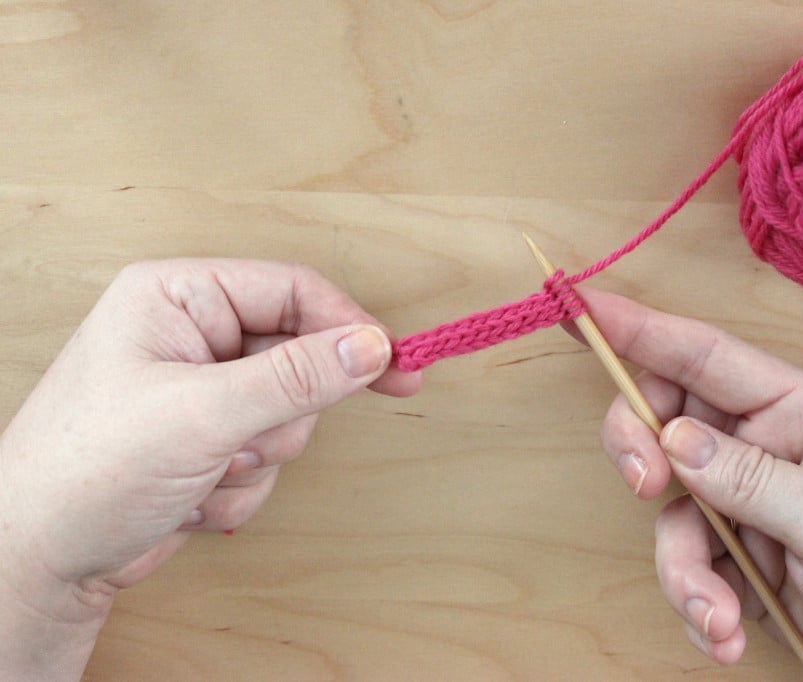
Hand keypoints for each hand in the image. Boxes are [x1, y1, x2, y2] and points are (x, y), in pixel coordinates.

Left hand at [0, 259, 421, 679]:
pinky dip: (240, 485)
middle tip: (246, 439)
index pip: (292, 291)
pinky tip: (189, 495)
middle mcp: (192, 334)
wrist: (41, 559)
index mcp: (178, 297)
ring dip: (257, 456)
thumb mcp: (202, 414)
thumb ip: (296, 377)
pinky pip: (268, 456)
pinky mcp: (208, 439)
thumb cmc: (87, 469)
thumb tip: (371, 347)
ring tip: (201, 469)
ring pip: (289, 414)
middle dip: (279, 414)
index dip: (348, 327)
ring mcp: (202, 390)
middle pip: (299, 356)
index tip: (396, 365)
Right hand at [585, 289, 802, 680]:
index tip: (580, 306)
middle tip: (648, 489)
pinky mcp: (745, 558)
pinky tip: (730, 634)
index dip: (639, 328)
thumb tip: (674, 439)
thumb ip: (749, 477)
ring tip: (719, 614)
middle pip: (668, 424)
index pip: (706, 356)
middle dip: (644, 458)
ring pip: (674, 512)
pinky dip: (700, 604)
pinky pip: (690, 566)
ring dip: (684, 569)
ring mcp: (753, 504)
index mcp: (802, 412)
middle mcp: (768, 448)